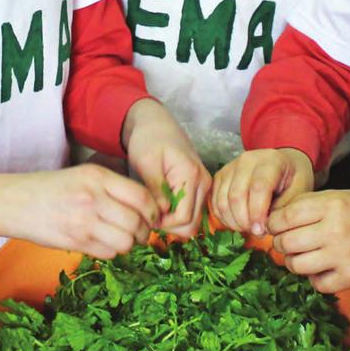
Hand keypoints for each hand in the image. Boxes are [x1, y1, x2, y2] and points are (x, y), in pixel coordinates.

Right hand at [0, 164, 160, 258]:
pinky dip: (112, 252)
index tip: (152, 217)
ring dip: (129, 244)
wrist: (14, 202)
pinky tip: (103, 243)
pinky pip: (108, 253)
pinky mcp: (75, 241)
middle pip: (137, 222)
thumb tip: (146, 209)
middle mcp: (93, 197)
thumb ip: (113, 188)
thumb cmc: (52, 188)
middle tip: (140, 233)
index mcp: (98, 176)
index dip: (153, 211)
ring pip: (125, 241)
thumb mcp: (84, 176)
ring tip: (122, 239)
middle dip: (144, 232)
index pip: (142, 197)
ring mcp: (84, 221)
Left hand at [121, 98, 210, 237]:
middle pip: (192, 224)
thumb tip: (162, 213)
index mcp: (192, 175)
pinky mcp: (199, 189)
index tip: (146, 214)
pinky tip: (160, 206)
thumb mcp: (145, 161)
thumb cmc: (148, 139)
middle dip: (169, 226)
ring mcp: (204, 187)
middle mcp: (204, 183)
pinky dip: (176, 216)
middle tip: (148, 214)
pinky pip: (191, 213)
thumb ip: (155, 187)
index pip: (184, 217)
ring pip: (193, 222)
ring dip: (172, 223)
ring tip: (153, 209)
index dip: (163, 223)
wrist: (156, 124)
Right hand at [211, 148, 313, 235]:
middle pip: (236, 195)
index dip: (257, 214)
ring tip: (248, 229)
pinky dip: (223, 217)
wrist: (284, 163)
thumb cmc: (294, 179)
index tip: (261, 232)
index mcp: (270, 161)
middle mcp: (246, 160)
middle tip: (257, 233)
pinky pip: (215, 202)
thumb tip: (264, 226)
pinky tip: (238, 223)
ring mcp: (231, 167)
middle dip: (244, 221)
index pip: (258, 188)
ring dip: (233, 221)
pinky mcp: (220, 176)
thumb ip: (283, 208)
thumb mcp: (299, 192)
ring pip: (222, 200)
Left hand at [267, 189, 349, 290]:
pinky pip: (318, 284)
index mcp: (331, 204)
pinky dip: (316, 279)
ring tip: (303, 257)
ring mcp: (344, 255)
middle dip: (281, 244)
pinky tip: (323, 269)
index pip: (284, 217)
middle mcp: (335, 229)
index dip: (273, 224)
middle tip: (288, 243)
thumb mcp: (339, 196)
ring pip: (297, 266)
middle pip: (286, 243)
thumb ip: (308, 205)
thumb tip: (274, 220)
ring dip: (295, 263)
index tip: (276, 227)